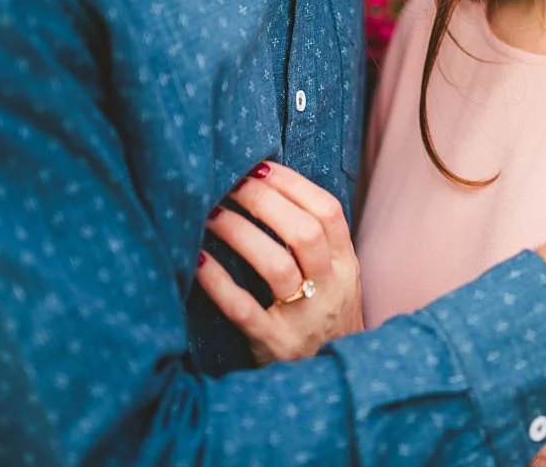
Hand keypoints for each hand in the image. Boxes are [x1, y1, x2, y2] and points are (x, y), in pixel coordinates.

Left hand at [197, 162, 363, 362]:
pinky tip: (199, 262)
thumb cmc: (324, 315)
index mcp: (346, 264)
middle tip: (230, 186)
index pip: (328, 212)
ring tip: (212, 216)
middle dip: (263, 202)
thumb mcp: (336, 276)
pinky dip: (219, 284)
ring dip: (241, 234)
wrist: (331, 377)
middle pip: (303, 233)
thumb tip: (268, 185)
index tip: (260, 167)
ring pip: (276, 267)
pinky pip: (244, 310)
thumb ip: (315, 240)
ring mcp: (305, 318)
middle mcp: (331, 288)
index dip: (293, 185)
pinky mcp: (276, 345)